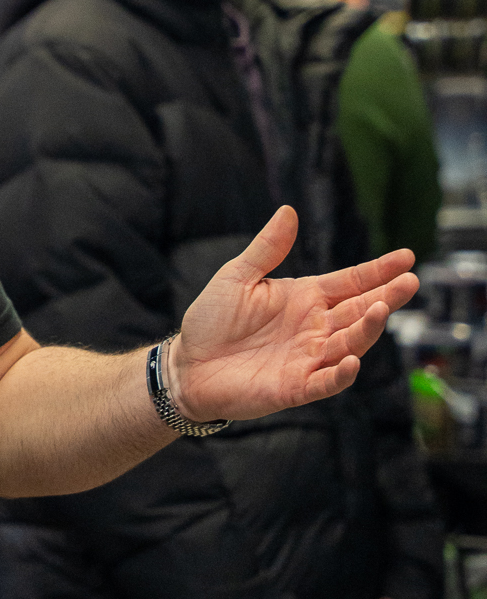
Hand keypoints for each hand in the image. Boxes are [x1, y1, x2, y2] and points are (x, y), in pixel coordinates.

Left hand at [171, 206, 417, 422]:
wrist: (188, 364)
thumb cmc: (212, 320)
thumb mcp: (238, 277)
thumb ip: (266, 248)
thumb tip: (288, 211)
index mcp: (306, 298)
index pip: (350, 282)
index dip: (378, 271)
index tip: (406, 258)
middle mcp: (315, 328)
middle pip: (359, 311)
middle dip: (386, 297)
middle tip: (410, 282)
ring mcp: (309, 359)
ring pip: (349, 344)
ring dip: (367, 330)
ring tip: (380, 309)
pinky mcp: (296, 387)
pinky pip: (326, 382)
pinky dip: (341, 374)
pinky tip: (354, 360)